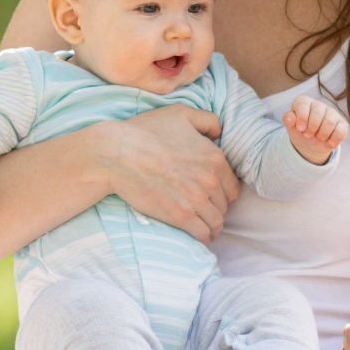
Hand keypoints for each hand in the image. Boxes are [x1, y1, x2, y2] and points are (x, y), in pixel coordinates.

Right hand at [107, 107, 240, 244]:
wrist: (117, 154)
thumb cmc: (146, 132)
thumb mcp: (180, 113)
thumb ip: (207, 120)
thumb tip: (218, 132)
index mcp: (215, 158)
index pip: (232, 186)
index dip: (224, 192)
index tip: (215, 196)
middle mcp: (210, 180)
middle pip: (224, 205)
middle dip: (216, 208)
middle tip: (206, 210)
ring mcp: (196, 200)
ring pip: (216, 222)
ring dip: (212, 225)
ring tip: (204, 225)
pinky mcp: (180, 216)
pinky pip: (203, 234)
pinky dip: (204, 236)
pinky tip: (199, 235)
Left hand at [284, 95, 349, 163]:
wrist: (310, 144)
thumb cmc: (300, 131)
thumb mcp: (291, 127)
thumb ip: (288, 121)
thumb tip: (289, 117)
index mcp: (303, 102)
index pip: (303, 104)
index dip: (302, 118)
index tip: (300, 129)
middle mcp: (318, 105)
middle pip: (318, 112)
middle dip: (312, 128)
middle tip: (308, 135)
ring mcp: (332, 113)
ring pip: (330, 122)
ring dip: (322, 135)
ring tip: (317, 138)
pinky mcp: (342, 123)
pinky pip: (341, 131)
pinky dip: (333, 140)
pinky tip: (327, 142)